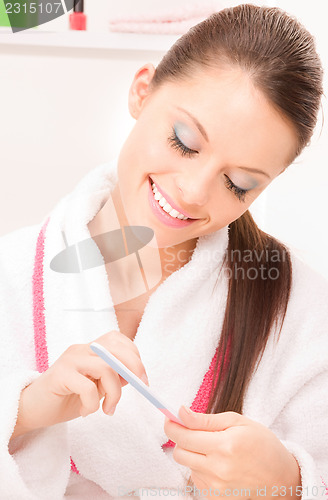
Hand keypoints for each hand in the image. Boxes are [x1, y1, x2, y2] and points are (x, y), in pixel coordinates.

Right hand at [15, 330, 148, 434]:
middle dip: (133, 369)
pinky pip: (88, 387)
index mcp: (90, 348)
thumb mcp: (96, 387)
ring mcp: (70, 360)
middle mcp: (81, 349)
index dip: (134, 356)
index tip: (142, 379)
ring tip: (107, 409)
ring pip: (106, 368)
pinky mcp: (60, 375)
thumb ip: (112, 378)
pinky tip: (85, 411)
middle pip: (116, 349)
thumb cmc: (66, 398)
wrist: (31, 409)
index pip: (117, 339)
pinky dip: (93, 403)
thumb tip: (134, 375)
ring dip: (114, 393)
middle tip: (138, 389)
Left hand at [164, 407, 300, 498]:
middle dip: (182, 439)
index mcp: (224, 446)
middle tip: (196, 432)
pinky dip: (201, 469)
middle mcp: (218, 469)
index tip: (170, 417)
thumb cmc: (262, 445)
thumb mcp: (238, 422)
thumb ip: (206, 419)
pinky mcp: (216, 498)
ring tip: (214, 449)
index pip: (183, 436)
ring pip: (187, 465)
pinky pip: (196, 479)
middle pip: (179, 452)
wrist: (282, 479)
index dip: (172, 424)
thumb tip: (181, 412)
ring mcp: (216, 487)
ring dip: (193, 454)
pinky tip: (218, 464)